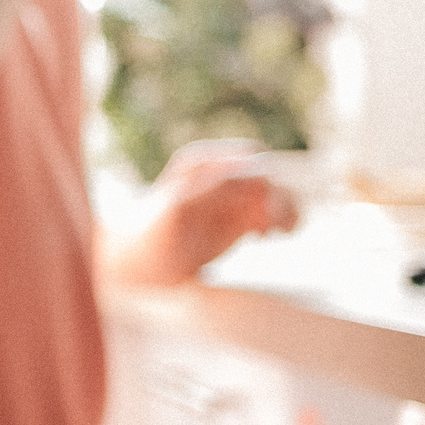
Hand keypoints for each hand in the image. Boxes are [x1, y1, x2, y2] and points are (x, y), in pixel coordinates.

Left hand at [110, 139, 300, 286]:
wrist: (137, 267)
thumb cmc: (150, 237)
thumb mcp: (177, 209)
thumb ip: (214, 187)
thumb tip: (257, 170)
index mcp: (204, 161)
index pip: (250, 156)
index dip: (263, 177)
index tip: (261, 204)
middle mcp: (222, 176)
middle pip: (270, 176)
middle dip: (278, 197)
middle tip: (272, 225)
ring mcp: (234, 199)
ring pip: (278, 195)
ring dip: (287, 210)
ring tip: (279, 233)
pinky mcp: (242, 221)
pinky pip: (275, 216)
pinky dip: (283, 224)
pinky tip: (271, 237)